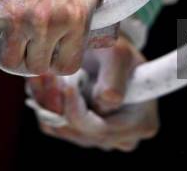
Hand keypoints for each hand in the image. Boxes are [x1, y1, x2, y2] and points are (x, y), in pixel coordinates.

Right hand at [0, 0, 113, 75]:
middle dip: (33, 60)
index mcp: (74, 20)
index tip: (53, 54)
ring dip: (10, 53)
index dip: (58, 62)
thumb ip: (101, 11)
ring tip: (13, 41)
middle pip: (34, 68)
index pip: (65, 67)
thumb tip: (108, 30)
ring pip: (7, 61)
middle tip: (31, 47)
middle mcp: (45, 24)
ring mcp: (16, 20)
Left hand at [27, 36, 158, 151]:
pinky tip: (43, 81)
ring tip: (44, 74)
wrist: (102, 47)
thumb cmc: (115, 49)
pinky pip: (53, 127)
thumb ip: (114, 79)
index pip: (103, 129)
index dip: (79, 110)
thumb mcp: (119, 54)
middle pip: (81, 134)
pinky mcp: (79, 133)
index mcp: (143, 122)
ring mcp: (100, 138)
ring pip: (64, 131)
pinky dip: (44, 105)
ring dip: (48, 102)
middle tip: (47, 76)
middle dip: (59, 105)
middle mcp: (123, 137)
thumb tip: (106, 102)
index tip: (68, 84)